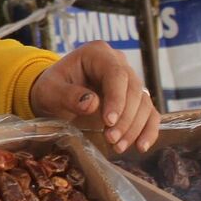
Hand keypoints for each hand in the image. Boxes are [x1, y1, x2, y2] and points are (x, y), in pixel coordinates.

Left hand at [29, 41, 160, 154]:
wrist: (54, 96)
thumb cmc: (52, 89)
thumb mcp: (50, 91)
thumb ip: (67, 95)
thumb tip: (92, 103)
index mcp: (97, 53)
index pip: (116, 74)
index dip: (116, 98)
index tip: (109, 121)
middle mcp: (118, 63)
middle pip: (133, 89)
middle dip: (125, 118)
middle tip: (111, 139)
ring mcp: (129, 80)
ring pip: (143, 102)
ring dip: (134, 128)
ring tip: (117, 146)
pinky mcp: (134, 99)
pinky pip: (149, 113)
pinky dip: (148, 130)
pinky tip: (141, 146)